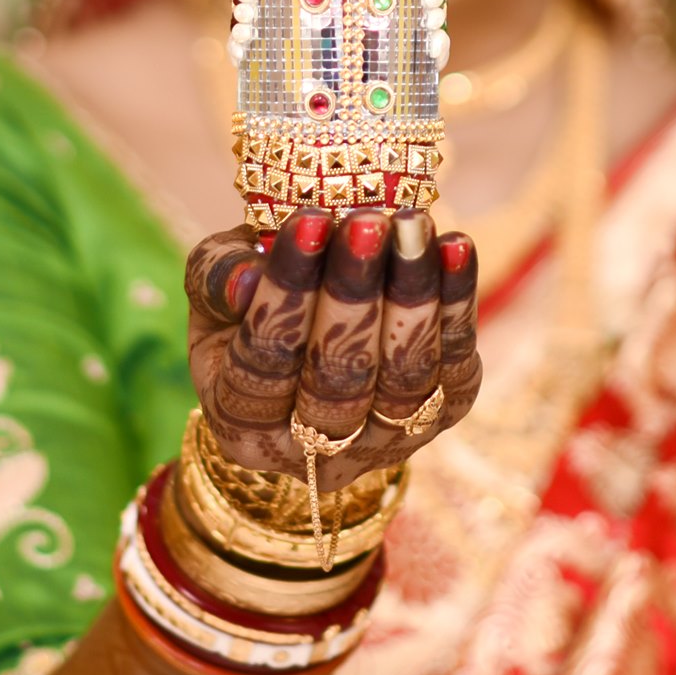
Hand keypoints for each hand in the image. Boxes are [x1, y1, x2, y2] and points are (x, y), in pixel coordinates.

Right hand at [184, 208, 480, 490]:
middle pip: (338, 378)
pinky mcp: (443, 417)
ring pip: (403, 378)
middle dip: (354, 292)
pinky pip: (456, 364)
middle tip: (367, 221)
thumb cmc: (252, 308)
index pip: (265, 361)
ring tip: (411, 225)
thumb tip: (246, 280)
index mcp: (243, 429)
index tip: (308, 220)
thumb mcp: (217, 289)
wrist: (315, 344)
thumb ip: (219, 278)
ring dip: (412, 294)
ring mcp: (385, 442)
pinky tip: (455, 245)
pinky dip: (458, 302)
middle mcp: (314, 454)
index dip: (288, 292)